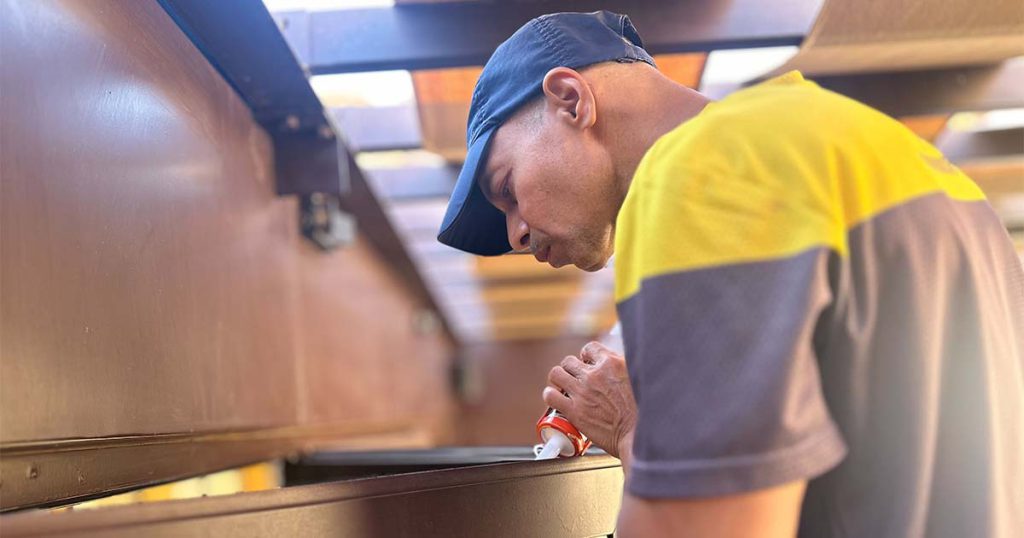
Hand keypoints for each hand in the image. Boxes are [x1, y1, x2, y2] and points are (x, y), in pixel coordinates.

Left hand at [543, 341, 636, 458]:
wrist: (639, 435)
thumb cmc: (643, 412)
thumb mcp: (638, 378)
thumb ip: (625, 369)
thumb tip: (618, 366)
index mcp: (612, 364)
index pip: (590, 348)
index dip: (586, 357)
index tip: (587, 364)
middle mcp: (595, 375)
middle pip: (569, 361)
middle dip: (571, 369)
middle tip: (575, 379)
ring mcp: (582, 392)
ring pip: (556, 374)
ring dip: (558, 380)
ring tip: (562, 387)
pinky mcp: (574, 411)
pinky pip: (551, 396)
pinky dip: (550, 396)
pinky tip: (555, 399)